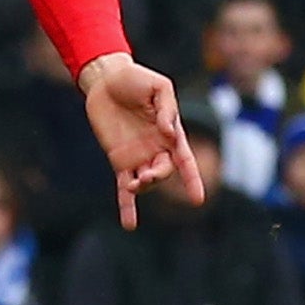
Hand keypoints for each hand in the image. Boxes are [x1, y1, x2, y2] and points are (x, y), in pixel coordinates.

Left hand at [79, 55, 206, 228]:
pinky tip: (130, 225)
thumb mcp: (158, 87)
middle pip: (164, 171)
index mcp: (171, 133)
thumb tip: (167, 132)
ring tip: (135, 183)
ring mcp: (137, 156)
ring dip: (142, 186)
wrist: (106, 79)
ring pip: (145, 180)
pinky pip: (124, 186)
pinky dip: (127, 204)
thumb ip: (166, 109)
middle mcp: (157, 148)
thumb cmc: (136, 80)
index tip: (198, 199)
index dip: (192, 179)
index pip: (185, 161)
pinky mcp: (118, 158)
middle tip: (147, 175)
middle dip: (158, 176)